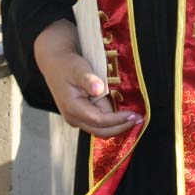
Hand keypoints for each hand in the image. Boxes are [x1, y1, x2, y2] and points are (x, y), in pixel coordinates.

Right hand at [33, 20, 140, 136]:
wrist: (55, 63)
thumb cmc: (67, 64)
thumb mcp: (78, 68)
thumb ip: (88, 79)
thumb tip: (98, 89)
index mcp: (72, 108)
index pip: (99, 121)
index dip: (118, 120)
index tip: (134, 115)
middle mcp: (74, 118)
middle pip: (101, 131)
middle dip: (121, 127)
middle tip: (140, 119)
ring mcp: (76, 119)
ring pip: (101, 129)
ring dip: (118, 125)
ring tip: (135, 117)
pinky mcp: (81, 115)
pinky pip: (99, 123)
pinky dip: (112, 121)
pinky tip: (124, 114)